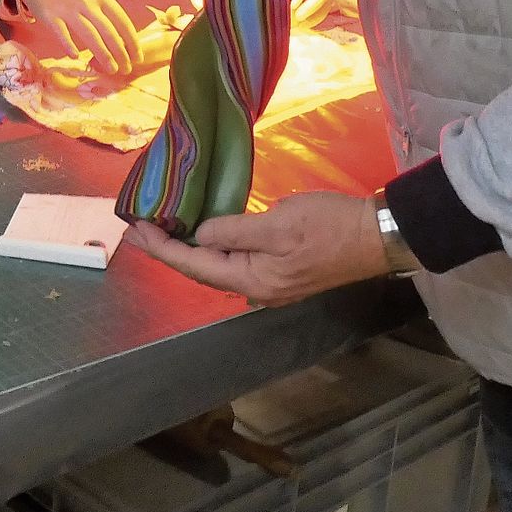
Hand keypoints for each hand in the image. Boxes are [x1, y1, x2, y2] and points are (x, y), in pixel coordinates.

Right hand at [17, 0, 141, 74]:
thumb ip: (104, 14)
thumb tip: (121, 42)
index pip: (122, 21)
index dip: (132, 41)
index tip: (138, 57)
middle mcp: (87, 2)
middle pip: (108, 31)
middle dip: (120, 52)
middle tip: (126, 69)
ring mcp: (68, 9)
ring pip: (90, 34)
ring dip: (103, 54)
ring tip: (111, 69)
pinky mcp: (50, 16)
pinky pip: (62, 33)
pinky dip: (69, 45)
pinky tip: (76, 57)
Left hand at [127, 192, 387, 305]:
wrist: (375, 235)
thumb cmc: (328, 227)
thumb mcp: (279, 223)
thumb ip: (234, 230)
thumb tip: (201, 234)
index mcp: (252, 281)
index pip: (194, 266)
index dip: (163, 248)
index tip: (136, 228)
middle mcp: (256, 289)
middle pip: (201, 270)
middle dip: (169, 248)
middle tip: (140, 224)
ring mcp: (269, 281)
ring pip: (217, 265)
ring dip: (189, 246)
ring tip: (162, 225)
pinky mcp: (279, 269)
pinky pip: (235, 259)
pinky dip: (212, 243)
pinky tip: (202, 229)